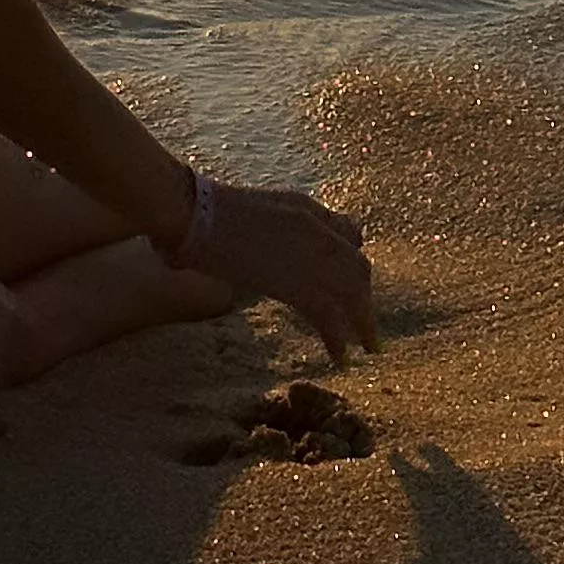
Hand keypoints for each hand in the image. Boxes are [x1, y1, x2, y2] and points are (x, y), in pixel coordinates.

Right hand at [203, 178, 379, 365]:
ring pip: (351, 292)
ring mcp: (308, 256)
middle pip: (358, 269)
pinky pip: (327, 315)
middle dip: (364, 299)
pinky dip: (337, 337)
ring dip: (362, 322)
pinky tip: (341, 356)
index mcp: (308, 209)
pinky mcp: (293, 283)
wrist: (196, 214)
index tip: (355, 288)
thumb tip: (306, 246)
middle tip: (367, 328)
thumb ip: (294, 224)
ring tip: (368, 348)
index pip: (352, 237)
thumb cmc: (217, 208)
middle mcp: (317, 231)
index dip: (355, 265)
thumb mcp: (266, 207)